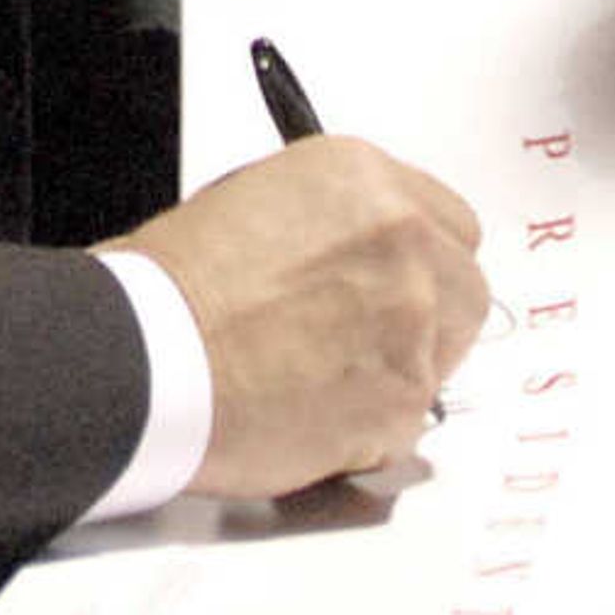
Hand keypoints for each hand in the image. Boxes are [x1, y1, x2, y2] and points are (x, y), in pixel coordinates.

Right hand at [119, 137, 486, 497]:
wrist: (148, 357)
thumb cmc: (174, 289)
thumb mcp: (258, 204)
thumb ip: (337, 226)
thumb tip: (363, 260)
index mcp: (366, 180)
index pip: (450, 223)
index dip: (425, 264)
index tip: (404, 288)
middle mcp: (403, 238)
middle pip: (466, 289)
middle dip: (431, 323)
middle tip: (371, 347)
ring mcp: (412, 318)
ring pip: (444, 360)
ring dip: (399, 378)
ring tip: (325, 387)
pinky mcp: (402, 396)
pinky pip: (408, 423)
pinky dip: (370, 435)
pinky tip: (312, 422)